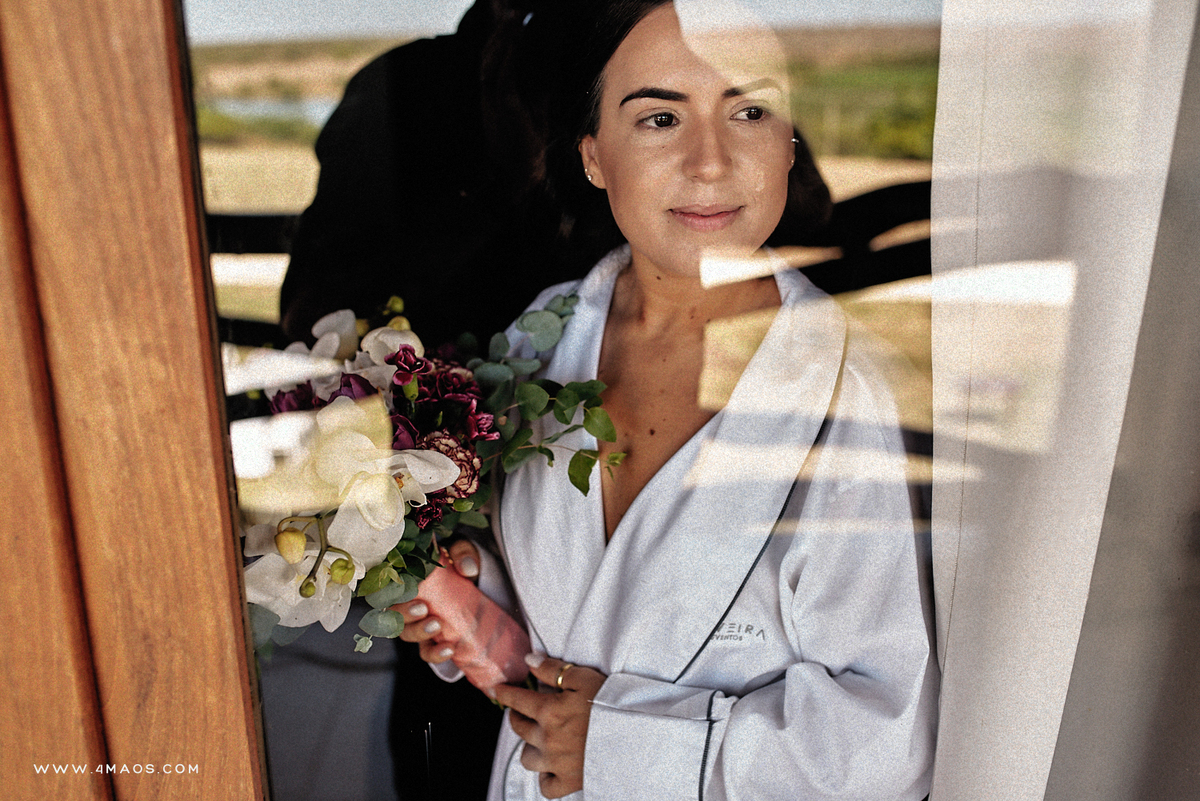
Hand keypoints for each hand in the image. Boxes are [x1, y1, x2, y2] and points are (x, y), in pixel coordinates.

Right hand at [394, 539, 479, 663]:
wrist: (479, 587)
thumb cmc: (462, 565)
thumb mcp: (464, 553)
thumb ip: (463, 554)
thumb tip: (466, 568)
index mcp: (408, 579)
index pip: (387, 586)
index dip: (389, 591)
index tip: (405, 589)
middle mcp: (408, 602)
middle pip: (392, 613)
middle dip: (404, 613)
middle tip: (422, 609)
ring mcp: (419, 623)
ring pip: (406, 633)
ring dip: (418, 632)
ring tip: (437, 626)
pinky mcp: (433, 640)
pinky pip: (426, 652)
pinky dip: (435, 653)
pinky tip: (449, 649)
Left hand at [493, 653, 605, 798]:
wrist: (635, 735)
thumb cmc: (611, 704)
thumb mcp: (584, 678)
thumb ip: (553, 669)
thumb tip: (529, 661)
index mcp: (548, 711)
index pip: (516, 700)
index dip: (505, 693)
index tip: (499, 690)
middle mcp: (546, 739)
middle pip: (519, 728)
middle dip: (516, 716)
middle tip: (521, 711)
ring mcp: (556, 763)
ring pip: (527, 758)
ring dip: (529, 746)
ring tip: (537, 738)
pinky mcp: (569, 781)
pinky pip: (546, 786)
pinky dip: (545, 777)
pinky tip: (549, 768)